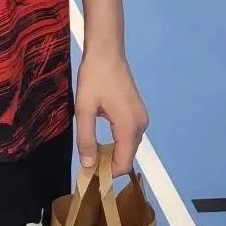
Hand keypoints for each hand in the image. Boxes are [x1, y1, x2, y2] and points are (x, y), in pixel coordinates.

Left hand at [74, 51, 148, 176]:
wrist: (106, 50)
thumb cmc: (94, 77)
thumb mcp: (84, 108)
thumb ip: (86, 138)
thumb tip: (88, 166)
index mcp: (130, 127)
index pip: (123, 163)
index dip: (107, 173)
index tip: (89, 174)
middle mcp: (141, 125)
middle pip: (127, 155)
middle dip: (109, 163)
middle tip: (87, 161)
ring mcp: (141, 117)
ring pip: (128, 145)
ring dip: (112, 151)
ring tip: (91, 148)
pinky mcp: (137, 110)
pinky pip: (128, 133)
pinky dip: (117, 140)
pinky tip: (100, 134)